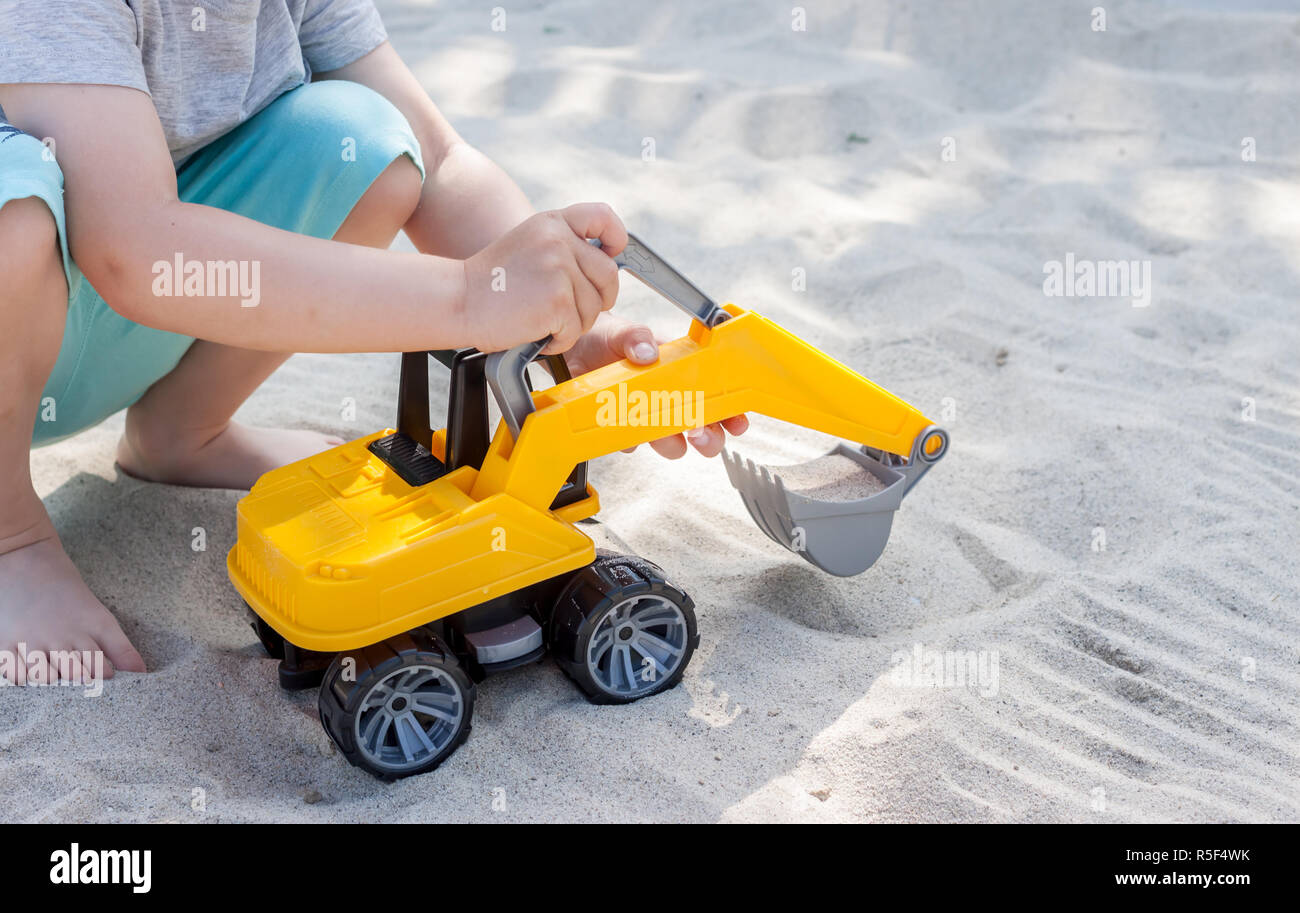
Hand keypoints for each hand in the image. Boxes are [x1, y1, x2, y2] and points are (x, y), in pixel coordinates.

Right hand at [459, 203, 626, 353]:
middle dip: (598, 300)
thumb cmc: (491, 284)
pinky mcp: (557, 300)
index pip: (602, 216)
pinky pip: (576, 331)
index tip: (612, 254)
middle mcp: (558, 241)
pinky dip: (558, 341)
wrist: (458, 301)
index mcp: (552, 223)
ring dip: (573, 325)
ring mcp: (559, 270)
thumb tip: (605, 263)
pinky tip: (535, 333)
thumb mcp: (528, 246)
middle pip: (608, 276)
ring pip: (593, 308)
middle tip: (572, 312)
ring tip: (541, 321)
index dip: (616, 237)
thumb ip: (562, 247)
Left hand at [565, 314, 748, 458]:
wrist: (572, 350)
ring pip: (674, 444)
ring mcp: (649, 416)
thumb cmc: (605, 338)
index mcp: (682, 372)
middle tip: (699, 434)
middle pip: (704, 429)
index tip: (736, 421)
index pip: (718, 395)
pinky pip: (633, 444)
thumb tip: (648, 353)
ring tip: (660, 433)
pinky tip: (619, 422)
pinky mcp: (624, 428)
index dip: (733, 412)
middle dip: (709, 438)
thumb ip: (636, 338)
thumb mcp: (622, 332)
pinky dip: (629, 439)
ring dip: (671, 444)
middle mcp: (670, 398)